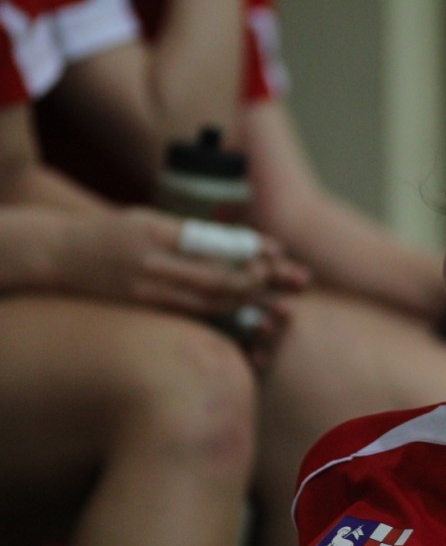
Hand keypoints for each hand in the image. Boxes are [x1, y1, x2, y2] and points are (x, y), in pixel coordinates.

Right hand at [56, 207, 307, 314]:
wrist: (57, 255)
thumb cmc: (110, 231)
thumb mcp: (148, 218)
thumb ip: (191, 232)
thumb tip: (241, 243)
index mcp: (156, 231)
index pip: (213, 241)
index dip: (250, 249)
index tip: (277, 251)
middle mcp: (152, 263)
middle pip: (216, 276)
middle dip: (259, 280)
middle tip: (290, 280)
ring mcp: (146, 290)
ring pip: (207, 303)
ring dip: (247, 304)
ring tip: (278, 304)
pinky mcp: (144, 309)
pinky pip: (191, 319)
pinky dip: (224, 322)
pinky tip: (249, 327)